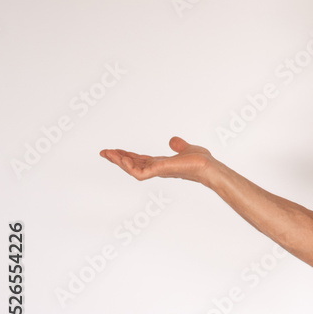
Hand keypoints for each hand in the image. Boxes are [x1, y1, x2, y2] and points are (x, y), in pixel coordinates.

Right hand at [100, 136, 214, 183]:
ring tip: (108, 154)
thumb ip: (178, 145)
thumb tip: (172, 140)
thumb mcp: (186, 149)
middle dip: (117, 159)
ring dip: (119, 162)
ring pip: (132, 169)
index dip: (127, 156)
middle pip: (132, 164)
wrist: (208, 167)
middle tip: (104, 152)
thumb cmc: (201, 161)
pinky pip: (139, 173)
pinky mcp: (160, 171)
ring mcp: (157, 171)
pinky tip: (121, 159)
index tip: (115, 151)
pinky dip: (129, 167)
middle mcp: (157, 169)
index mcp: (160, 163)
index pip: (139, 160)